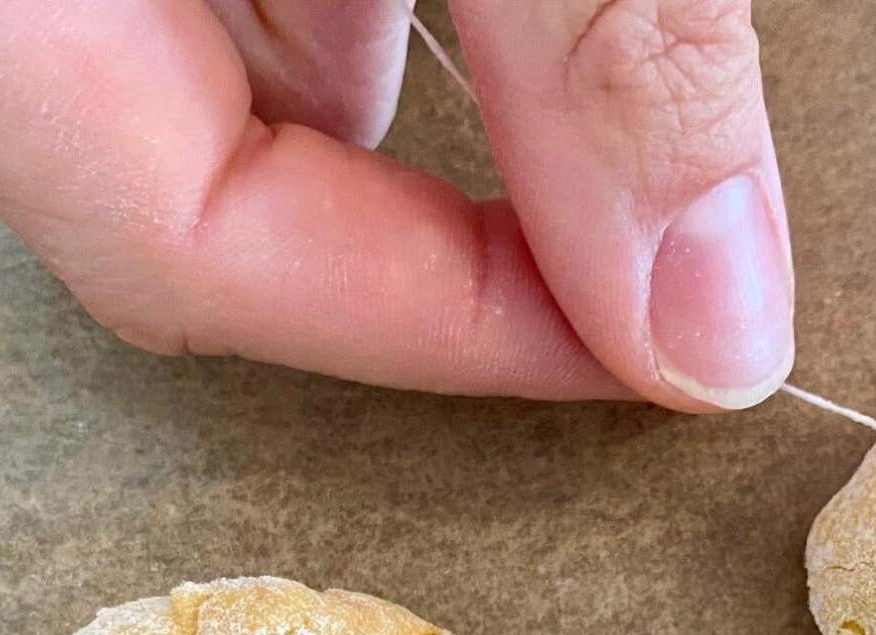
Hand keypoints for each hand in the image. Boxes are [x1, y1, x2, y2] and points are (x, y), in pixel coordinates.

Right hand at [0, 1, 793, 410]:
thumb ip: (595, 41)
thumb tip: (711, 321)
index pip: (181, 236)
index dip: (436, 326)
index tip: (650, 356)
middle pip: (164, 185)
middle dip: (409, 248)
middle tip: (610, 272)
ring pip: (180, 76)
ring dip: (384, 106)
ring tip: (543, 84)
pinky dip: (341, 0)